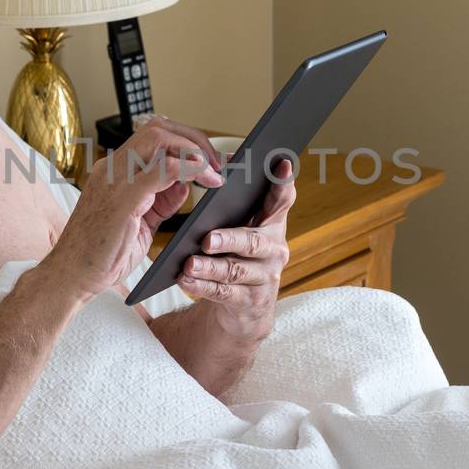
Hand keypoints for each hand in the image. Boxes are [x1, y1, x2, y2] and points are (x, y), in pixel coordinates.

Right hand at [44, 117, 225, 303]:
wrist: (71, 277)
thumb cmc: (100, 255)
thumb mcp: (140, 223)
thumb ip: (161, 200)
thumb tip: (187, 183)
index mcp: (114, 172)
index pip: (153, 138)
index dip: (186, 143)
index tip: (211, 162)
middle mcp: (112, 168)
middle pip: (158, 129)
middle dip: (194, 140)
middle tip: (217, 164)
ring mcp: (114, 179)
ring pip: (159, 138)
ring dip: (194, 151)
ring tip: (215, 173)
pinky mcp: (122, 197)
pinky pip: (162, 168)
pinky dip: (190, 168)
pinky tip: (206, 181)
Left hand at [177, 156, 296, 342]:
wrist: (246, 307)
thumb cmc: (238, 255)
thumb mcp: (241, 227)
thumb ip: (237, 200)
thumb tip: (221, 161)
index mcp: (272, 224)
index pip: (281, 201)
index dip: (282, 184)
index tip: (281, 164)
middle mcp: (274, 250)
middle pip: (252, 242)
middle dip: (229, 239)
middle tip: (206, 238)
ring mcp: (264, 277)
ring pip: (235, 270)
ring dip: (210, 267)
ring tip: (189, 264)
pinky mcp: (250, 301)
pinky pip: (223, 293)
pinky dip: (202, 287)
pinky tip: (185, 280)